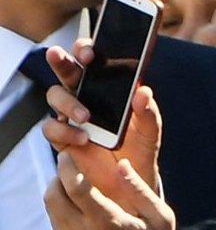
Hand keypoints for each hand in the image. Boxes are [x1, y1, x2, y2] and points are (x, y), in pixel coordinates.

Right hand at [42, 43, 161, 194]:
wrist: (131, 179)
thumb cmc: (140, 147)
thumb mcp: (150, 131)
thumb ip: (148, 112)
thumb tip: (143, 91)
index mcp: (107, 87)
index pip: (92, 60)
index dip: (86, 50)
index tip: (90, 51)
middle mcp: (85, 96)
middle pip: (66, 71)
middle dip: (62, 61)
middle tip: (61, 57)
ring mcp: (71, 116)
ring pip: (55, 96)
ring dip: (67, 102)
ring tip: (87, 116)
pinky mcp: (63, 138)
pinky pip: (52, 128)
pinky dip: (65, 131)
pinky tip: (83, 138)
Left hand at [43, 154, 189, 229]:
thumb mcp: (161, 217)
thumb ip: (140, 189)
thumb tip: (121, 164)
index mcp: (109, 223)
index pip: (75, 187)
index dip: (68, 166)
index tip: (69, 155)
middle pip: (54, 195)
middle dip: (59, 175)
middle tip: (71, 165)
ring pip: (51, 208)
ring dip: (58, 190)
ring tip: (77, 183)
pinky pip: (57, 222)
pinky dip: (62, 207)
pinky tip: (80, 203)